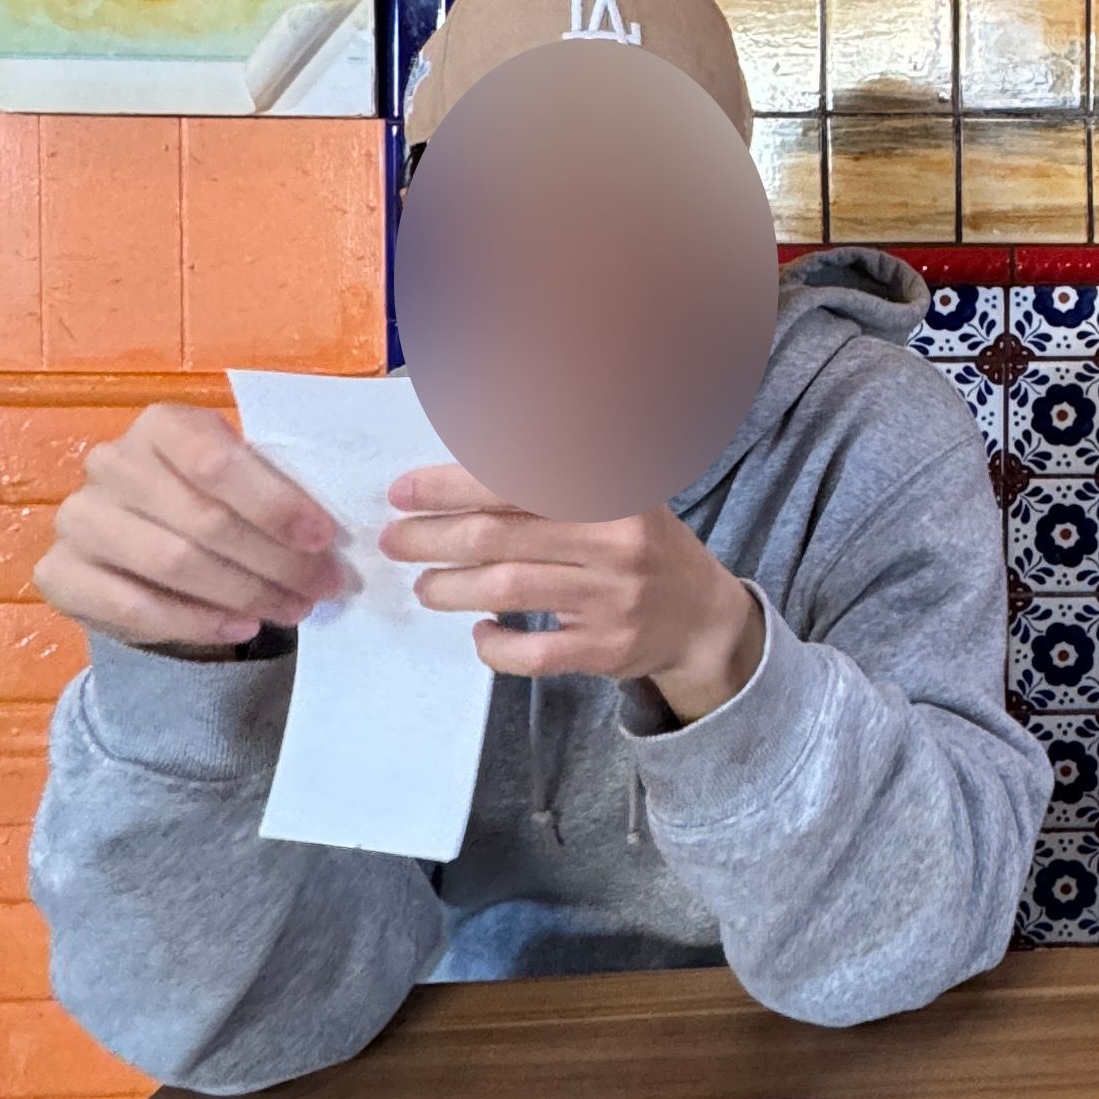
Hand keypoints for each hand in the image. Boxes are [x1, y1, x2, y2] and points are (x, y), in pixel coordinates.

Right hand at [37, 403, 346, 652]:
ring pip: (172, 562)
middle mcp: (111, 463)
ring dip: (244, 593)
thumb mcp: (245, 484)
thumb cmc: (212, 504)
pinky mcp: (59, 573)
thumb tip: (329, 543)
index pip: (217, 461)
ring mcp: (78, 517)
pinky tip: (240, 627)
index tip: (324, 539)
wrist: (142, 555)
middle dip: (275, 560)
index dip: (276, 503)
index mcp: (161, 425)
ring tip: (292, 609)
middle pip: (203, 518)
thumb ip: (277, 497)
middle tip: (323, 587)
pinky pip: (134, 606)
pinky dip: (196, 622)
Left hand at [380, 467, 766, 726]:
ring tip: (425, 587)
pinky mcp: (608, 649)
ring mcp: (614, 598)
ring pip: (508, 589)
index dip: (450, 486)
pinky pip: (532, 651)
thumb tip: (473, 447)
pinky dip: (494, 645)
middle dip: (432, 537)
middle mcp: (617, 539)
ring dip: (450, 588)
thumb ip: (553, 470)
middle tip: (395, 540)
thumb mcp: (617, 491)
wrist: (703, 617)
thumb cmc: (641, 544)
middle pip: (499, 535)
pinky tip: (480, 632)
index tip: (402, 491)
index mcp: (613, 490)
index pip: (515, 481)